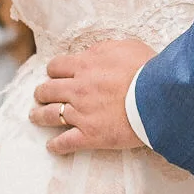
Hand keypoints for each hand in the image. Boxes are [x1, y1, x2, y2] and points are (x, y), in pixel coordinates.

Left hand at [30, 39, 153, 153]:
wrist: (159, 97)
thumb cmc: (148, 69)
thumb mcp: (126, 46)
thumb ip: (103, 49)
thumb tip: (90, 53)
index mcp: (85, 66)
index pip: (56, 66)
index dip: (53, 71)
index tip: (55, 75)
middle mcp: (78, 89)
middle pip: (47, 90)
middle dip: (42, 92)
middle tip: (41, 95)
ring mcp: (81, 113)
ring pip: (49, 115)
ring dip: (39, 116)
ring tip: (35, 117)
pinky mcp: (90, 135)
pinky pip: (65, 142)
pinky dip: (56, 145)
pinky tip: (52, 146)